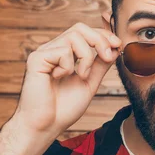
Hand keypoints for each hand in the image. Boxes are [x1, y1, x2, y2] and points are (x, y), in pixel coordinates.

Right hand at [11, 22, 120, 140]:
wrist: (45, 126)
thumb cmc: (63, 108)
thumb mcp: (89, 82)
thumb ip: (100, 65)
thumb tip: (115, 48)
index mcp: (65, 54)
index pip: (86, 33)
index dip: (104, 34)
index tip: (118, 44)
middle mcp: (54, 50)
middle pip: (80, 28)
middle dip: (99, 39)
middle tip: (107, 57)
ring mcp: (44, 53)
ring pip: (74, 36)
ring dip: (86, 56)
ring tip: (82, 75)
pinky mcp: (36, 59)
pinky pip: (62, 51)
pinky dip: (69, 66)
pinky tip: (60, 78)